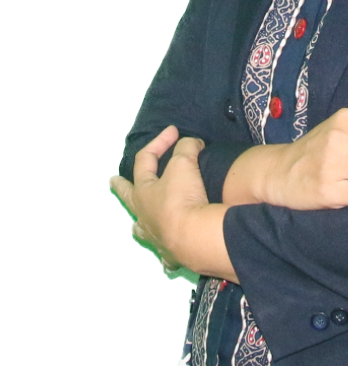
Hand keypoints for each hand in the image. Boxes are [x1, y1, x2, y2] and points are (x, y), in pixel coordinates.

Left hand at [109, 126, 206, 283]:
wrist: (193, 237)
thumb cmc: (182, 197)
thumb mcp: (185, 163)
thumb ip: (187, 148)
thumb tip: (192, 143)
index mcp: (142, 191)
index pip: (145, 160)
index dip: (159, 142)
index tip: (174, 130)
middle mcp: (143, 215)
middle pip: (127, 198)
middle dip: (119, 188)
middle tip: (111, 181)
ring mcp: (153, 237)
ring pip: (139, 230)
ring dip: (139, 225)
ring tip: (137, 225)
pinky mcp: (169, 255)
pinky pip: (164, 257)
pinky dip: (165, 256)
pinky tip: (165, 261)